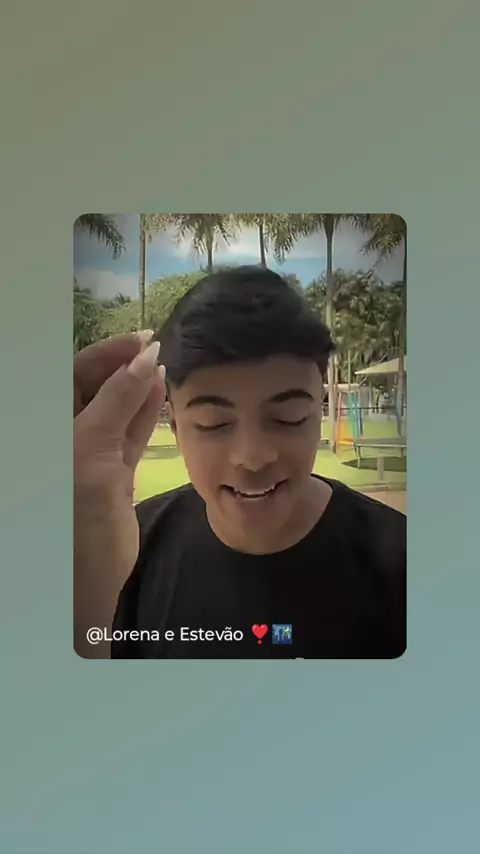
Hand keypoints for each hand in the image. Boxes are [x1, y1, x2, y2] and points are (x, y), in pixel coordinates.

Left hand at [74, 332, 164, 655]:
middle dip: (122, 365)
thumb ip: (119, 400)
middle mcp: (65, 433)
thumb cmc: (76, 510)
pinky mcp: (113, 472)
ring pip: (114, 407)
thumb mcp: (92, 446)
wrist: (88, 578)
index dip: (105, 352)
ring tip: (164, 362)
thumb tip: (148, 356)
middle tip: (157, 347)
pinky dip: (145, 411)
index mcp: (48, 425)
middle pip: (92, 386)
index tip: (143, 338)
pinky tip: (162, 390)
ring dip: (137, 385)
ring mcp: (89, 453)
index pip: (71, 372)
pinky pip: (129, 431)